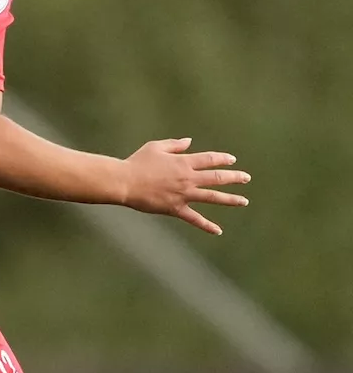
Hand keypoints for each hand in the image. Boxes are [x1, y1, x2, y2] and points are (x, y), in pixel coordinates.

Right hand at [122, 138, 250, 234]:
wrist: (125, 182)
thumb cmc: (137, 162)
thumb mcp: (155, 147)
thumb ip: (174, 144)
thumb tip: (189, 141)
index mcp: (183, 162)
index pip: (209, 159)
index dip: (222, 159)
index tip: (232, 160)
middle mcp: (187, 178)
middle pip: (216, 177)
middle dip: (234, 177)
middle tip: (246, 178)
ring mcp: (184, 194)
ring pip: (212, 197)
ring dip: (230, 199)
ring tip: (244, 201)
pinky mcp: (176, 208)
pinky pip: (195, 218)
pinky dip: (206, 225)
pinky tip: (218, 230)